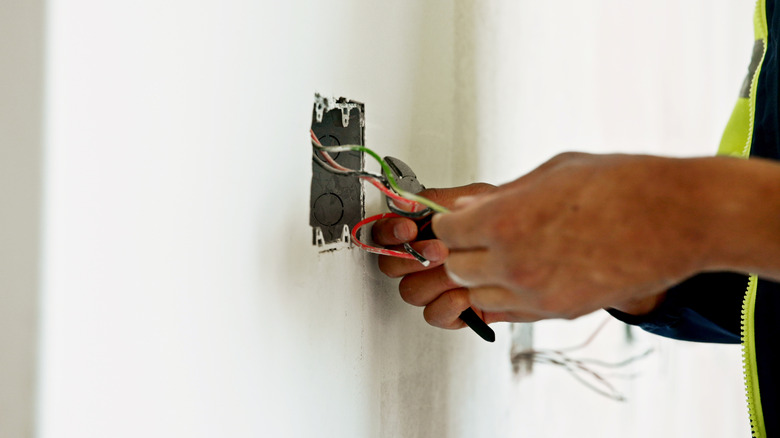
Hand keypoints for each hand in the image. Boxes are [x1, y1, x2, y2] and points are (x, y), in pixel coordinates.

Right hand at [372, 183, 497, 328]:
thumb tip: (403, 201)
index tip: (408, 229)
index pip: (383, 235)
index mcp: (419, 231)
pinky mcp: (451, 310)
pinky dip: (447, 306)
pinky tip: (464, 294)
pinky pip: (433, 315)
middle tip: (439, 250)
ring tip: (457, 270)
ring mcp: (434, 286)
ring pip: (410, 292)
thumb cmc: (504, 220)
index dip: (389, 233)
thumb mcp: (473, 199)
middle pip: (390, 266)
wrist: (533, 247)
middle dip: (413, 257)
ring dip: (433, 280)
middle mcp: (421, 261)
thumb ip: (435, 200)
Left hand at [433, 153, 702, 320]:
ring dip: (479, 276)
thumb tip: (470, 207)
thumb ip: (503, 196)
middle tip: (472, 236)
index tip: (454, 219)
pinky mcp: (559, 311)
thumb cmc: (621, 185)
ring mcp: (535, 293)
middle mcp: (512, 263)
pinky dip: (504, 296)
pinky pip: (510, 312)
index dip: (448, 223)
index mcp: (504, 221)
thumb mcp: (550, 173)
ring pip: (478, 295)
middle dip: (458, 250)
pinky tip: (517, 276)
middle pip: (455, 267)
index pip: (445, 233)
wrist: (676, 218)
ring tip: (498, 255)